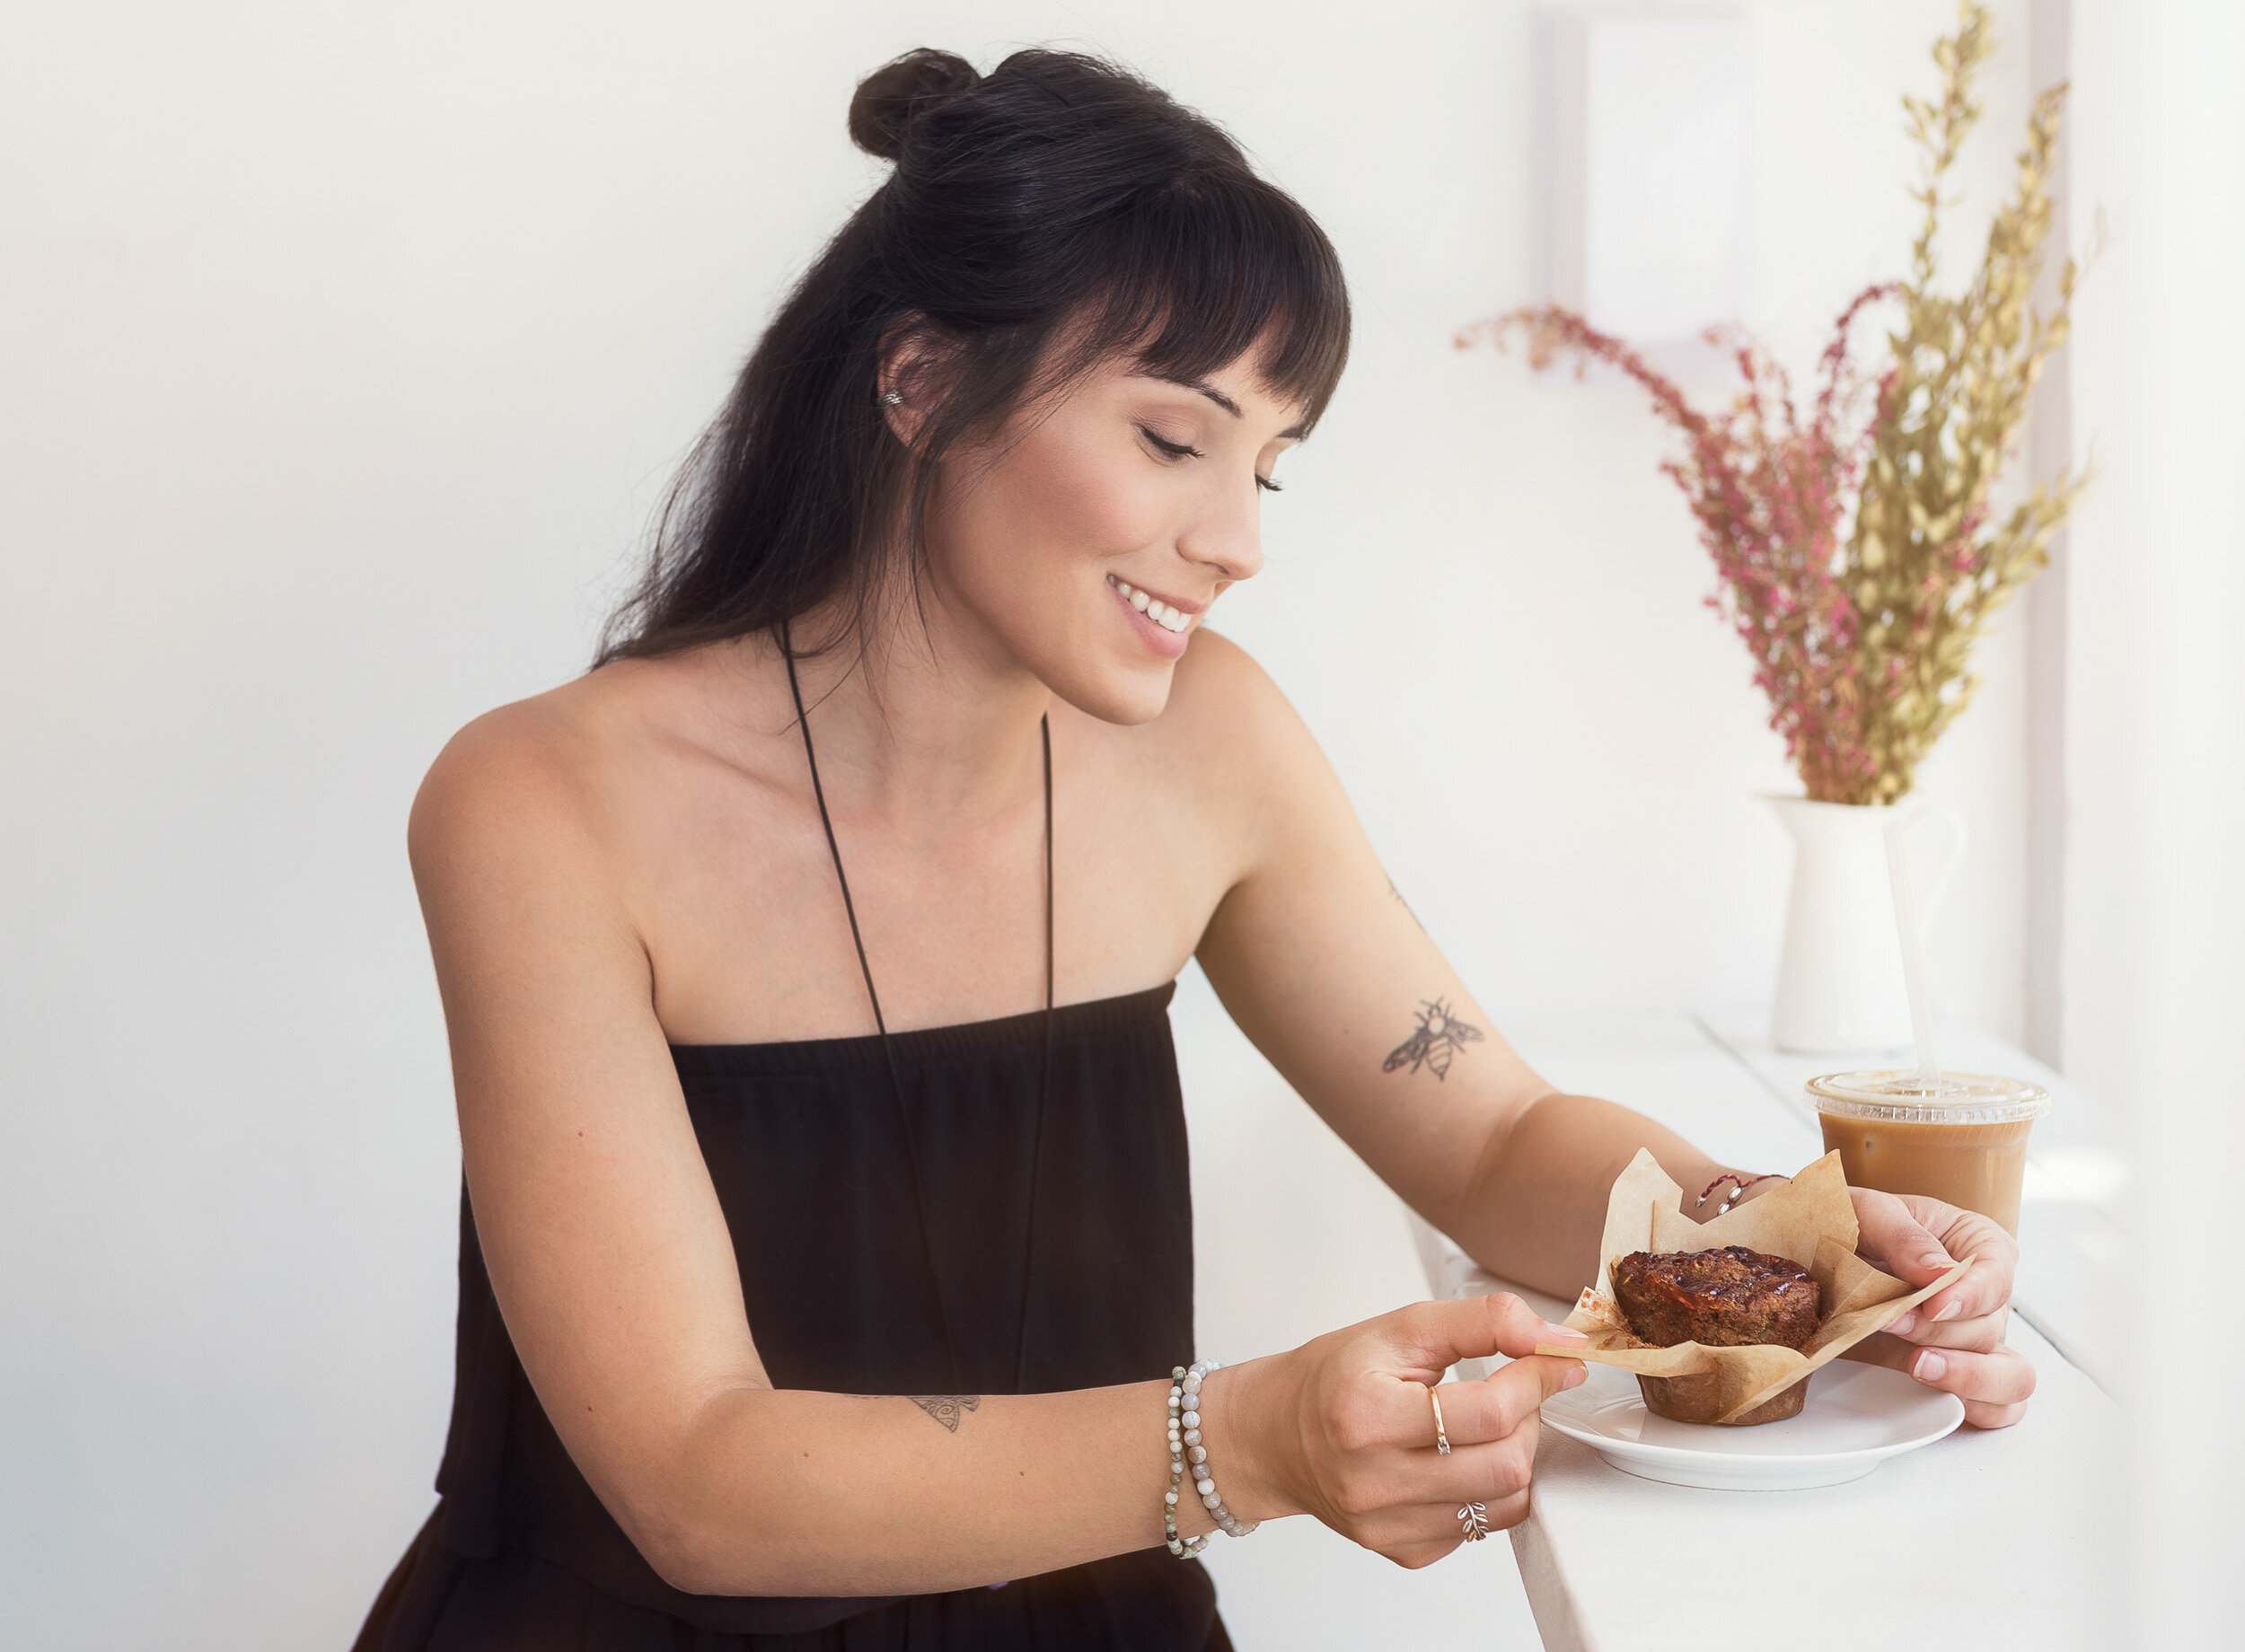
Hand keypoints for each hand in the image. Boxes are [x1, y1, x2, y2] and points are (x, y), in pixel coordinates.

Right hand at [1215, 1294, 1587, 1567]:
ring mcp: (1388, 1525)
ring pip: (1505, 1501)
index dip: (1537, 1379)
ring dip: (1517, 1453)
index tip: (1555, 1358)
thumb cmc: (1333, 1376)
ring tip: (1489, 1424)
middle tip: (1515, 1388)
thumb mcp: (1399, 1327)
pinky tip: (1462, 1460)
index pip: (1487, 1411)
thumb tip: (1554, 1339)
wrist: (1274, 1435)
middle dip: (1530, 1417)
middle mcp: (1373, 1481)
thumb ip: (1481, 1322)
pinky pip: (1483, 1527)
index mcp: (1365, 1415)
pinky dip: (1491, 1489)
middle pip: (1505, 1463)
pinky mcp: (1402, 1551)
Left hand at [1845, 1187, 2034, 1428]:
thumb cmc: (1850, 1224)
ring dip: (1966, 1376)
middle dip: (1938, 1332)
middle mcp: (1985, 1296)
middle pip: (1988, 1328)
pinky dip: (1981, 1410)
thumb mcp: (1869, 1212)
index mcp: (1979, 1245)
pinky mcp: (1958, 1372)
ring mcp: (1976, 1339)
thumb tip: (1941, 1273)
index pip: (1997, 1275)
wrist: (1814, 1254)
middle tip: (1891, 1323)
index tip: (1933, 1305)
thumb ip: (1904, 1237)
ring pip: (2008, 1375)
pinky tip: (1939, 1399)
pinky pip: (2001, 1407)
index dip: (1971, 1295)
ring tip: (1917, 1367)